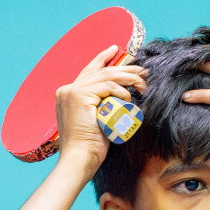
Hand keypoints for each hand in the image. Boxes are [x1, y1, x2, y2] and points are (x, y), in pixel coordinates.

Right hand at [54, 46, 145, 172]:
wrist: (79, 159)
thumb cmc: (90, 147)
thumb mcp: (97, 120)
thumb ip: (101, 105)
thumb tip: (120, 95)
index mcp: (67, 95)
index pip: (89, 72)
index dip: (103, 59)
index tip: (115, 51)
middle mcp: (67, 90)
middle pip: (100, 70)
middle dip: (123, 67)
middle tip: (141, 69)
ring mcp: (71, 91)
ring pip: (106, 76)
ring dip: (128, 78)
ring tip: (142, 83)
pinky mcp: (79, 96)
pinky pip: (107, 86)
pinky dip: (121, 91)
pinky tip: (129, 99)